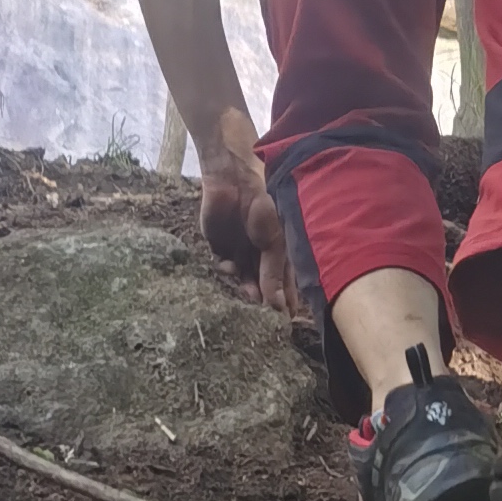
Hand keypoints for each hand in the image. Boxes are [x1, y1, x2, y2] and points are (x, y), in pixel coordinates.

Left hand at [198, 109, 290, 311]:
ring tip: (246, 294)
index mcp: (280, 253)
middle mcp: (260, 255)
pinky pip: (222, 267)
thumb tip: (277, 306)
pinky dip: (226, 270)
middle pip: (261, 287)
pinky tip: (230, 266)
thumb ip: (273, 274)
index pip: (283, 285)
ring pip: (241, 281)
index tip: (283, 323)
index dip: (283, 303)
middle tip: (261, 315)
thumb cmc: (266, 203)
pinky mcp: (218, 246)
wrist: (234, 177)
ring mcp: (239, 251)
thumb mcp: (275, 242)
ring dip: (243, 288)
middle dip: (260, 300)